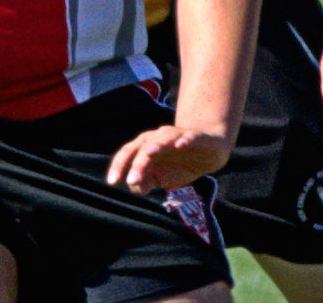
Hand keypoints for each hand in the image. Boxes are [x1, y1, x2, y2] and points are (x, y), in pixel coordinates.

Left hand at [107, 125, 231, 194]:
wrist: (210, 152)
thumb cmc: (180, 164)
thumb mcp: (161, 178)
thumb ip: (146, 182)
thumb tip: (137, 187)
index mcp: (146, 147)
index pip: (128, 153)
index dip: (119, 166)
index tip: (113, 182)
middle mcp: (159, 138)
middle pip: (143, 148)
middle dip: (137, 164)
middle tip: (132, 181)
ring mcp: (178, 135)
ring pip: (164, 139)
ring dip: (157, 145)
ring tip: (149, 153)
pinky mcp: (197, 137)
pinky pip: (190, 136)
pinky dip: (185, 139)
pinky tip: (181, 144)